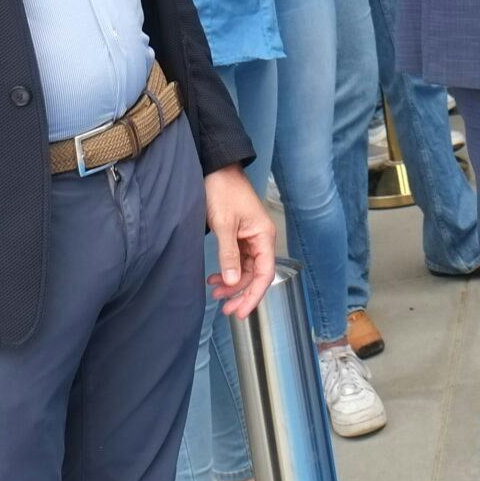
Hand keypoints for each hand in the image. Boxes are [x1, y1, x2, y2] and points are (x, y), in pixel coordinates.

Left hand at [203, 168, 277, 319]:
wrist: (216, 169)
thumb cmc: (223, 191)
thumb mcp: (224, 224)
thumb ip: (229, 254)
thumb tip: (234, 281)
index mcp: (264, 236)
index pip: (265, 274)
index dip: (254, 295)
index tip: (241, 311)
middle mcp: (261, 239)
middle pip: (256, 275)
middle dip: (241, 293)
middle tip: (225, 309)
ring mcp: (250, 238)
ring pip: (245, 270)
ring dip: (231, 283)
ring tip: (214, 292)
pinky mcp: (239, 236)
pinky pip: (237, 260)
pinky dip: (227, 271)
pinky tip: (214, 278)